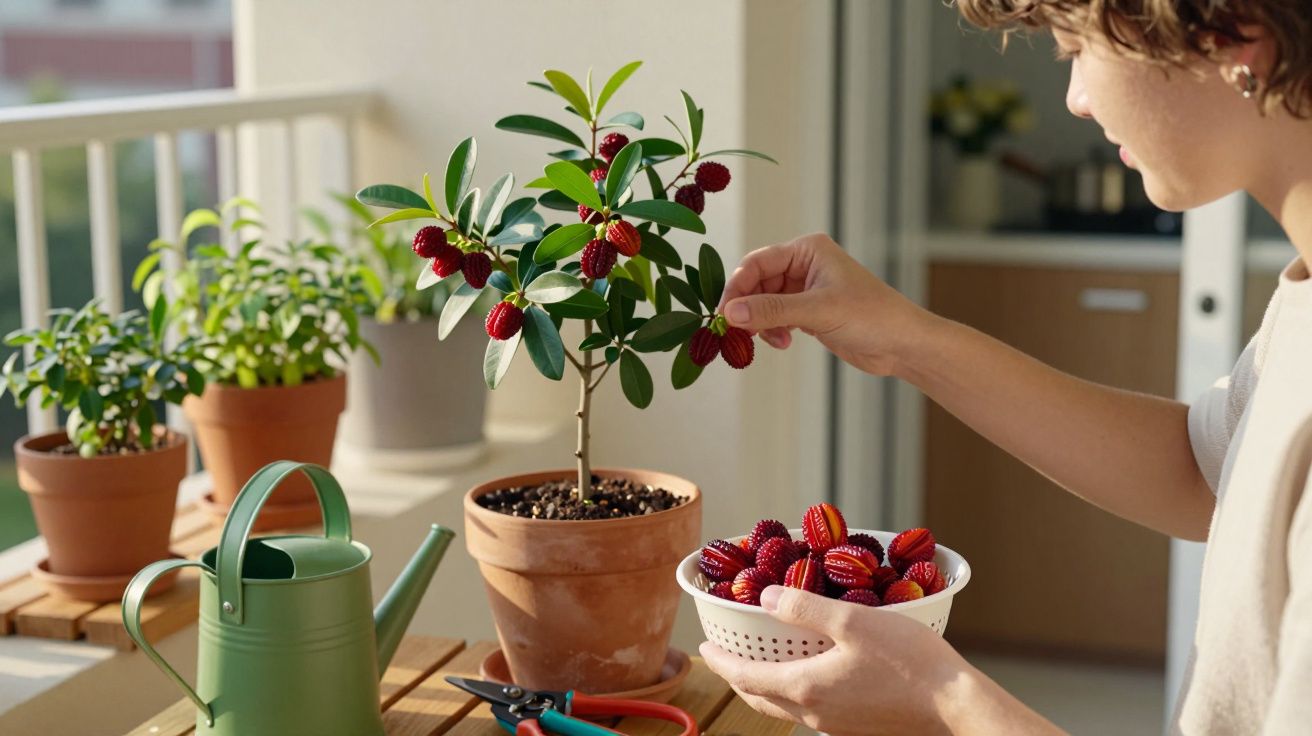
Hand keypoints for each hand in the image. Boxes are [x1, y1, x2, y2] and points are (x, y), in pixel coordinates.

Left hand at [701, 587, 1057, 735]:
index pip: (744, 676)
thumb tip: (764, 596)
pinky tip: (806, 672)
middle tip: (724, 653)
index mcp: (805, 688)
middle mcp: (814, 713)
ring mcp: (835, 724)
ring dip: (764, 684)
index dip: (720, 660)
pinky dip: (792, 690)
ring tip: (759, 659)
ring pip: (783, 706)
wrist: (955, 706)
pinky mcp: (855, 726)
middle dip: (736, 675)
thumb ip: (804, 607)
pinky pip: (809, 709)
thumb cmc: (910, 661)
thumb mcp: (853, 620)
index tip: (702, 646)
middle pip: (758, 696)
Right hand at [718, 233, 931, 376]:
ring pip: (763, 303)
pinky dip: (771, 331)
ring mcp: (805, 289)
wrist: (902, 344)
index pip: (757, 263)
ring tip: (772, 341)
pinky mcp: (808, 312)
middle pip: (756, 283)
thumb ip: (771, 310)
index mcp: (807, 250)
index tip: (724, 315)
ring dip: (760, 323)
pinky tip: (783, 343)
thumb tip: (730, 313)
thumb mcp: (818, 310)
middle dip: (747, 308)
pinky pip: (775, 317)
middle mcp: (804, 265)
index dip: (737, 288)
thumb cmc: (872, 316)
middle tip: (737, 334)